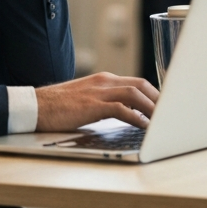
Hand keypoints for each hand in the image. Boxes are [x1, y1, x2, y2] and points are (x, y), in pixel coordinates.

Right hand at [35, 72, 159, 130]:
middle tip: (170, 114)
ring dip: (152, 108)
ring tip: (163, 121)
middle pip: (141, 85)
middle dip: (158, 99)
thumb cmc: (58, 106)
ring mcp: (98, 92)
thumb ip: (104, 102)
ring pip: (135, 94)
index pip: (136, 82)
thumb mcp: (85, 100)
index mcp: (103, 80)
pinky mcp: (92, 105)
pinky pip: (121, 109)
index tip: (165, 106)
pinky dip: (136, 117)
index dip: (153, 93)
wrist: (35, 106)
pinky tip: (144, 127)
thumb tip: (125, 114)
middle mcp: (104, 82)